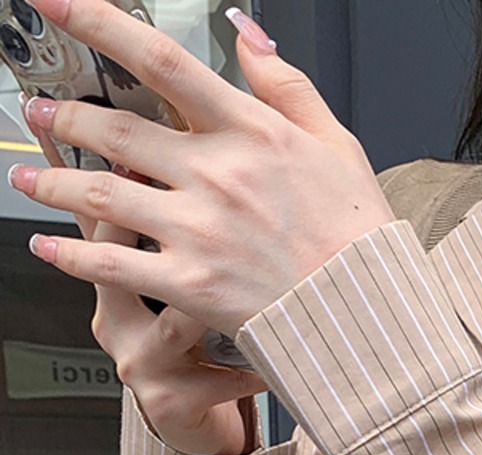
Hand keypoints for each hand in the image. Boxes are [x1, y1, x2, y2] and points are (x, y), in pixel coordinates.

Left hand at [12, 0, 395, 448]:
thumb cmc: (357, 238)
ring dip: (52, 181)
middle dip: (65, 117)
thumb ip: (286, 84)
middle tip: (39, 110)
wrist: (368, 316)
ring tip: (27, 176)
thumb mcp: (336, 144)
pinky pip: (113, 265)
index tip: (52, 0)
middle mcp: (216, 174)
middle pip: (115, 130)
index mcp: (250, 131)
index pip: (159, 60)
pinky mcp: (189, 285)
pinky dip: (70, 254)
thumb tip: (245, 31)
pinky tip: (46, 245)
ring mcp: (198, 231)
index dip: (96, 20)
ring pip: (101, 194)